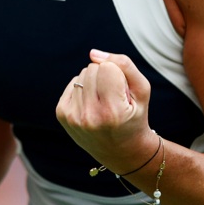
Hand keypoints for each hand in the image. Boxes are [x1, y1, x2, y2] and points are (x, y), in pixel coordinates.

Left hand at [56, 49, 158, 174]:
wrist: (122, 151)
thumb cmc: (134, 116)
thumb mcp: (141, 90)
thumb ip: (123, 64)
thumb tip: (93, 53)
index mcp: (112, 112)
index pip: (107, 67)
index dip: (118, 75)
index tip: (123, 93)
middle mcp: (90, 116)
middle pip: (92, 68)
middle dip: (104, 77)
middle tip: (113, 99)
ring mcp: (73, 117)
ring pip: (81, 75)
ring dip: (93, 84)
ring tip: (103, 104)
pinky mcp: (62, 115)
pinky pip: (72, 83)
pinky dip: (83, 90)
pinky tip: (91, 105)